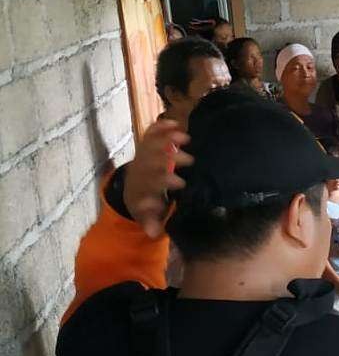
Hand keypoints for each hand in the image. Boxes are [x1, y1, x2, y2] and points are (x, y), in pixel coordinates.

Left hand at [124, 119, 191, 238]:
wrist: (131, 188)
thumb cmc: (146, 202)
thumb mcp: (146, 215)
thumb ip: (151, 221)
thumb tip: (154, 233)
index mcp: (143, 185)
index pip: (152, 181)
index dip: (165, 181)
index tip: (180, 183)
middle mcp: (141, 168)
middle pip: (153, 160)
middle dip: (169, 159)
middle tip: (189, 160)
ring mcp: (143, 155)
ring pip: (151, 144)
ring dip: (166, 139)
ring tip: (185, 137)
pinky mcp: (146, 145)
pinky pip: (150, 134)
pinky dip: (160, 127)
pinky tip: (175, 122)